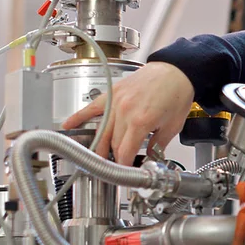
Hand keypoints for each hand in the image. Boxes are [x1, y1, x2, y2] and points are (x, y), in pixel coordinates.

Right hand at [61, 62, 194, 164]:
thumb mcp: (172, 126)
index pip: (124, 152)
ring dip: (99, 146)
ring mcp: (115, 101)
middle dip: (114, 158)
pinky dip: (79, 117)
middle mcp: (124, 112)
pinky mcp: (112, 93)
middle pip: (112, 144)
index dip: (123, 167)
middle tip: (116, 168)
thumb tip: (149, 158)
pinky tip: (67, 126)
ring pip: (102, 131)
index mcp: (140, 121)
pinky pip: (92, 107)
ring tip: (97, 159)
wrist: (175, 70)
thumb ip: (158, 146)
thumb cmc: (177, 93)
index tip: (124, 174)